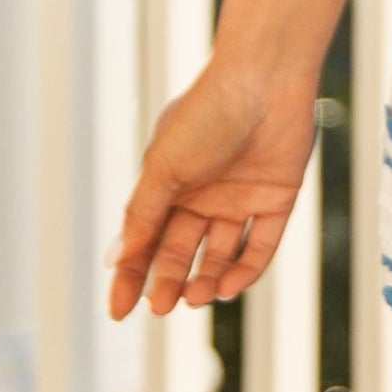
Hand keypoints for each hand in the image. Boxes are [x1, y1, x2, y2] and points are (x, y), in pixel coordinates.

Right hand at [107, 58, 318, 319]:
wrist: (264, 79)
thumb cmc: (206, 115)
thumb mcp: (165, 167)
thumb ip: (142, 215)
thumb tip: (114, 260)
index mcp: (169, 183)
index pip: (145, 239)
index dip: (130, 276)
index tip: (119, 312)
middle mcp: (204, 193)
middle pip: (180, 251)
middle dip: (168, 281)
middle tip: (161, 307)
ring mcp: (241, 197)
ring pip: (220, 253)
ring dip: (205, 280)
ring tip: (194, 297)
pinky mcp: (277, 197)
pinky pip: (261, 244)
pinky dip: (245, 270)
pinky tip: (228, 287)